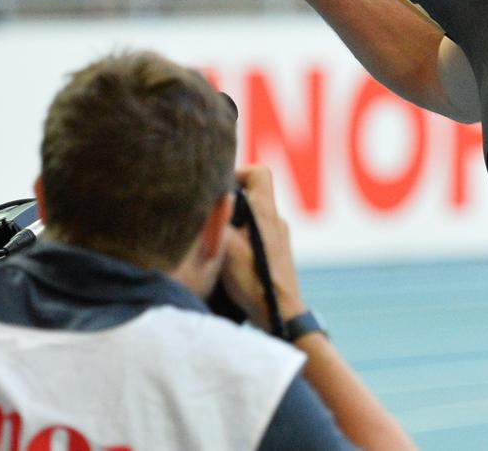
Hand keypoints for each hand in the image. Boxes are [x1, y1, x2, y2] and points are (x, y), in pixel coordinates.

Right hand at [219, 165, 307, 330]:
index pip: (259, 173)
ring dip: (232, 226)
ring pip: (251, 219)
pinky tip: (227, 261)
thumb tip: (209, 202)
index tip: (218, 192)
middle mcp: (275, 220)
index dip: (237, 174)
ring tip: (216, 245)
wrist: (278, 313)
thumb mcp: (226, 248)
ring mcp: (278, 237)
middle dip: (228, 205)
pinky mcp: (276, 254)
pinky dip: (239, 241)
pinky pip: (254, 236)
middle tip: (209, 222)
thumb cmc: (254, 281)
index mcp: (265, 212)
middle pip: (251, 196)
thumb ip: (218, 220)